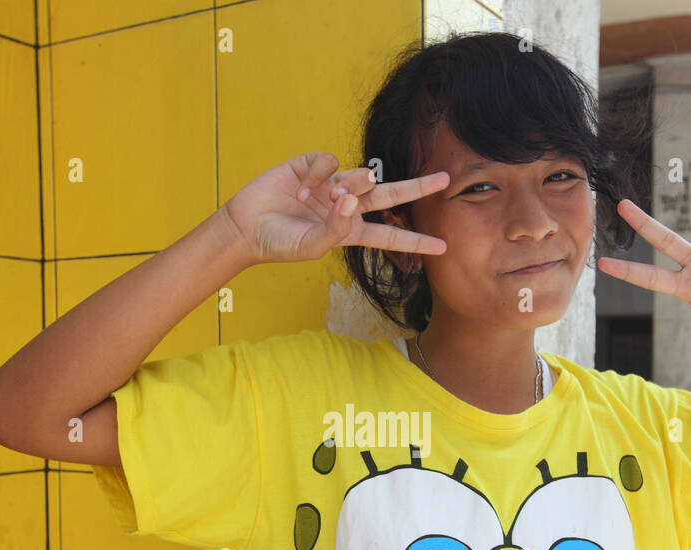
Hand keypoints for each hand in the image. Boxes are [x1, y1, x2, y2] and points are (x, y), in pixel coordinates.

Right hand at [220, 152, 449, 265]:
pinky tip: (301, 191)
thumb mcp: (312, 246)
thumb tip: (355, 200)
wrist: (245, 226)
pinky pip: (329, 162)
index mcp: (350, 231)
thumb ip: (337, 229)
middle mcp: (346, 205)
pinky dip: (318, 177)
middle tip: (445, 179)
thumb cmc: (279, 243)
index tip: (442, 247)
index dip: (415, 241)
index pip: (389, 235)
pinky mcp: (313, 165)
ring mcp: (331, 184)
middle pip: (390, 195)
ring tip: (324, 199)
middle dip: (417, 187)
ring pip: (360, 175)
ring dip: (349, 186)